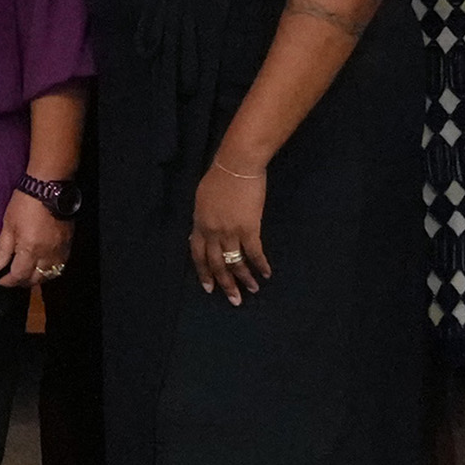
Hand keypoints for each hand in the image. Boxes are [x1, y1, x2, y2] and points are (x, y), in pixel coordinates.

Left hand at [0, 188, 69, 289]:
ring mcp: (60, 251)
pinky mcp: (68, 245)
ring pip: (50, 275)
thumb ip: (2, 250)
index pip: (19, 276)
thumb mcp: (8, 225)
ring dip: (37, 278)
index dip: (8, 281)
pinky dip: (50, 270)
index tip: (0, 280)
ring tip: (27, 273)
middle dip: (22, 282)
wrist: (49, 188)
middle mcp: (47, 254)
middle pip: (35, 280)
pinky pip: (60, 266)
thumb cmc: (25, 203)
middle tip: (12, 277)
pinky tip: (42, 265)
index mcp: (30, 249)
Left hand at [190, 154, 271, 303]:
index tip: (209, 288)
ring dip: (244, 279)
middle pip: (216, 264)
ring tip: (252, 290)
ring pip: (235, 262)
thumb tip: (201, 234)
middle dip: (225, 284)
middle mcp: (212, 232)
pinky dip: (260, 264)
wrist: (237, 165)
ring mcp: (230, 231)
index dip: (204, 273)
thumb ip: (202, 219)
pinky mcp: (249, 228)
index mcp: (199, 224)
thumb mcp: (202, 200)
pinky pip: (254, 252)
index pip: (198, 255)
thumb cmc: (219, 177)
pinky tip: (266, 273)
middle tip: (234, 300)